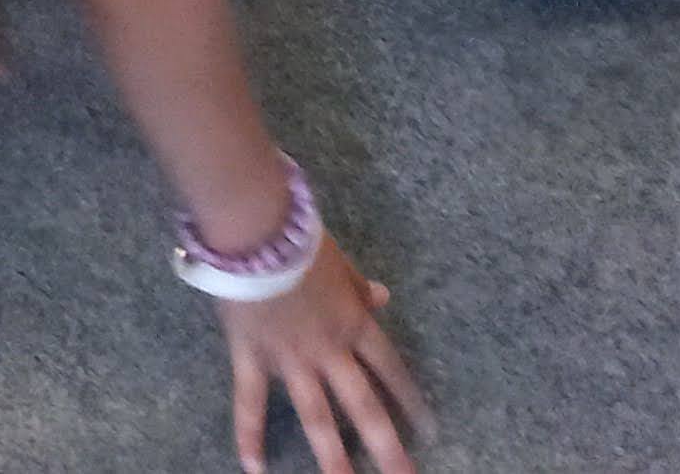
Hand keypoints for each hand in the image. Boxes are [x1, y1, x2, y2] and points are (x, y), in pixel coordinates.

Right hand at [222, 242, 430, 473]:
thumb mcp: (340, 263)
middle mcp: (329, 351)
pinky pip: (251, 401)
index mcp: (354, 325)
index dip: (411, 400)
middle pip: (364, 406)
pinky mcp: (253, 357)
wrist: (255, 230)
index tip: (430, 431)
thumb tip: (382, 298)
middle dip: (386, 447)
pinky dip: (249, 434)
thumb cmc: (300, 240)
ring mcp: (291, 360)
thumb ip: (358, 288)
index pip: (391, 370)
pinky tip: (254, 468)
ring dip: (331, 456)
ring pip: (315, 415)